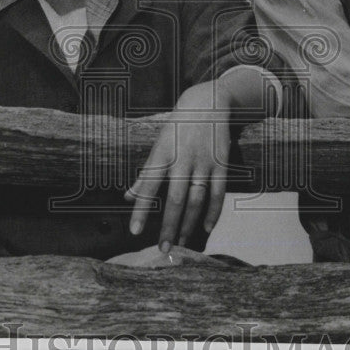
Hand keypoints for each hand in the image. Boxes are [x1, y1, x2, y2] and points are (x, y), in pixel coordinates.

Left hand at [126, 81, 230, 252]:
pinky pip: (218, 192)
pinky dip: (213, 212)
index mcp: (163, 153)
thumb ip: (146, 173)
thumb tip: (127, 196)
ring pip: (196, 199)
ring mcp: (204, 162)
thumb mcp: (159, 144)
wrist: (207, 102)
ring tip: (181, 242)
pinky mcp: (221, 163)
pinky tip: (207, 227)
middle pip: (175, 199)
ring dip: (189, 224)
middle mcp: (183, 159)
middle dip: (169, 226)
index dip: (141, 209)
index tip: (134, 231)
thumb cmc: (178, 126)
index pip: (149, 185)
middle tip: (164, 247)